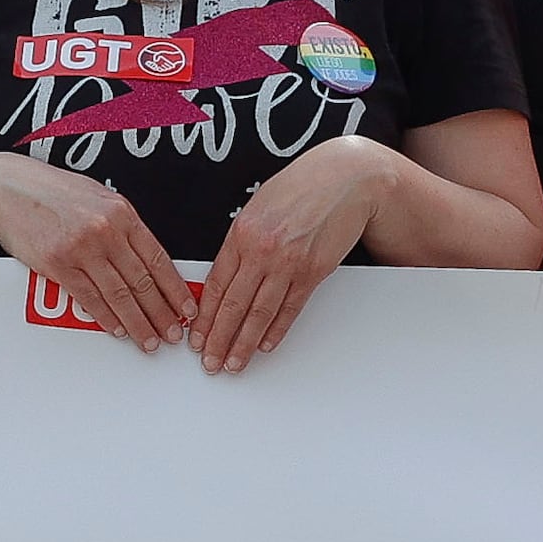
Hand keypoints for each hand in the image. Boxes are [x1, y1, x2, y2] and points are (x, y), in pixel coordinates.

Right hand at [0, 155, 192, 350]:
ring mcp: (81, 248)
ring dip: (138, 322)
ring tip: (149, 340)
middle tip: (174, 334)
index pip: (158, 258)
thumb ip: (121, 225)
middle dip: (162, 313)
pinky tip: (118, 328)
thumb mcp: (97, 198)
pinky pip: (88, 297)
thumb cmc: (50, 191)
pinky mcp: (57, 263)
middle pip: (142, 281)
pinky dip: (106, 317)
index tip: (187, 308)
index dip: (175, 289)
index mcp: (121, 212)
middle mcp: (105, 229)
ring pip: (119, 294)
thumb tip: (145, 259)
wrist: (5, 187)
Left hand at [195, 137, 396, 373]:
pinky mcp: (313, 272)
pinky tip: (264, 344)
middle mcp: (261, 250)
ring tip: (232, 363)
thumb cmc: (302, 187)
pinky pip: (290, 308)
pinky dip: (276, 330)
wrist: (346, 178)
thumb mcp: (258, 207)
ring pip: (259, 313)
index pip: (215, 285)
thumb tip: (226, 274)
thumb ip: (240, 241)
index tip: (196, 336)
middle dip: (217, 338)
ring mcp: (288, 263)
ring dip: (243, 343)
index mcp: (241, 234)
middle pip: (233, 305)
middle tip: (208, 361)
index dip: (203, 317)